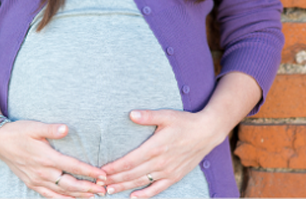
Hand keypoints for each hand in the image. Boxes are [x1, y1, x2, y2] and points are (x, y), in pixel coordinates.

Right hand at [0, 120, 107, 197]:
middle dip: (88, 188)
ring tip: (93, 196)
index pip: (73, 167)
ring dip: (78, 196)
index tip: (103, 175)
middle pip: (70, 184)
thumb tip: (66, 129)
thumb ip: (51, 129)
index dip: (89, 172)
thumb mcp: (34, 127)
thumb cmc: (19, 132)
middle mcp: (43, 172)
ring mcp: (37, 181)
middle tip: (104, 190)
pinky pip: (49, 196)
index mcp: (47, 158)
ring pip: (61, 193)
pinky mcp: (32, 184)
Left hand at [100, 109, 226, 197]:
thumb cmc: (185, 122)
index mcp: (155, 148)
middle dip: (114, 180)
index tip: (101, 171)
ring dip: (124, 187)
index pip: (129, 161)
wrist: (207, 132)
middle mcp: (160, 163)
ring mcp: (168, 171)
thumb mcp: (166, 115)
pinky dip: (145, 194)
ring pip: (141, 182)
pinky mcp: (174, 176)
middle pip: (132, 174)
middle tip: (98, 183)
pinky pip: (157, 188)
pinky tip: (133, 196)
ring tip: (109, 191)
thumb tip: (131, 114)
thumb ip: (147, 116)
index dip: (114, 168)